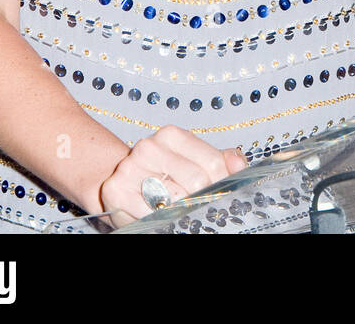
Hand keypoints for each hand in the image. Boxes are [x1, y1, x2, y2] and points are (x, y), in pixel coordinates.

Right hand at [98, 125, 247, 228]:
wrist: (118, 182)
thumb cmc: (162, 173)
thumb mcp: (194, 161)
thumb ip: (221, 161)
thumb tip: (238, 164)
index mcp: (171, 135)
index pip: (212, 162)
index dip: (222, 183)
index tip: (220, 192)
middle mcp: (148, 147)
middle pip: (196, 182)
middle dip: (202, 198)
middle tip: (198, 205)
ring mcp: (130, 168)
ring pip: (175, 199)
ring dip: (182, 210)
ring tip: (178, 208)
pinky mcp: (116, 191)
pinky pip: (152, 214)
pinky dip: (161, 219)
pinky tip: (159, 214)